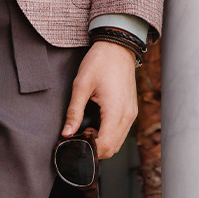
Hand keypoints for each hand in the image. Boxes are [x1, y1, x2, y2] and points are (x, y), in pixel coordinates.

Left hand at [61, 41, 138, 157]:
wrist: (117, 47)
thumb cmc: (100, 62)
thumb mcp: (81, 85)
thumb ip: (73, 111)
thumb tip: (66, 133)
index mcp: (116, 111)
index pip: (105, 145)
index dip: (89, 149)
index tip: (75, 143)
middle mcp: (128, 115)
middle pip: (113, 148)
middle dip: (95, 149)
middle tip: (79, 137)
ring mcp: (132, 113)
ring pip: (119, 142)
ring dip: (103, 143)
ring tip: (87, 130)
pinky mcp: (132, 110)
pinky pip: (122, 132)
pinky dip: (110, 135)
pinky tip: (97, 125)